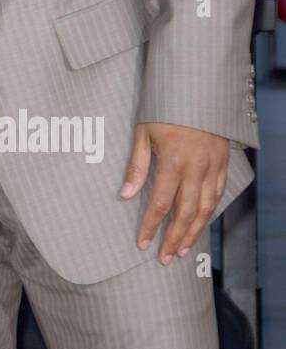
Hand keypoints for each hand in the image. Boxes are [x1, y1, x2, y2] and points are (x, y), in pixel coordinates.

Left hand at [120, 123, 229, 262]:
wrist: (198, 91)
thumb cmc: (164, 110)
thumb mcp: (143, 133)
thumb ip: (137, 166)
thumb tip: (126, 195)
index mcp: (173, 163)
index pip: (161, 205)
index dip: (151, 227)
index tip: (142, 244)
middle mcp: (196, 170)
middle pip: (185, 214)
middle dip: (174, 239)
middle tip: (164, 258)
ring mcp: (212, 168)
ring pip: (205, 209)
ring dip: (193, 233)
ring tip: (181, 250)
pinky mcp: (222, 164)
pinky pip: (217, 195)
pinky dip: (209, 214)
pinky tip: (200, 224)